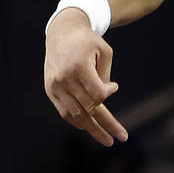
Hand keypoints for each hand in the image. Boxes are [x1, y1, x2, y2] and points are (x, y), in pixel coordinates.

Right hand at [44, 10, 127, 146]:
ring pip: (75, 115)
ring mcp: (55, 86)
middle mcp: (65, 79)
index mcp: (79, 67)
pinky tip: (88, 127)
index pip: (97, 94)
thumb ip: (105, 75)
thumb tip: (104, 98)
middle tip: (122, 137)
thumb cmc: (87, 42)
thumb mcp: (104, 51)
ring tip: (107, 140)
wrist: (61, 32)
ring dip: (92, 129)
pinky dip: (77, 121)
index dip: (108, 93)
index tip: (114, 86)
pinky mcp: (50, 90)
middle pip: (89, 109)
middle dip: (106, 125)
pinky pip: (65, 112)